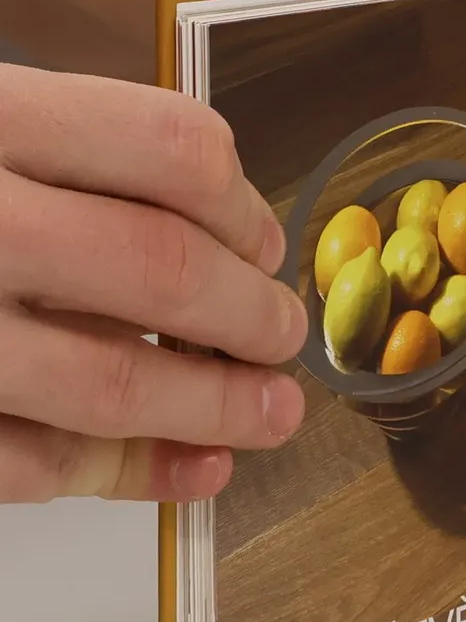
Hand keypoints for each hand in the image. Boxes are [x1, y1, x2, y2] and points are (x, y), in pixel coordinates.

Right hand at [0, 67, 307, 500]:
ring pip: (105, 378)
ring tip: (268, 417)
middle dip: (248, 319)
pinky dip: (121, 471)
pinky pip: (21, 458)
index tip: (264, 245)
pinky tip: (185, 469)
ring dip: (211, 407)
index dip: (242, 206)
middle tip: (283, 341)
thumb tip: (224, 244)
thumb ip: (61, 158)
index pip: (169, 149)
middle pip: (157, 268)